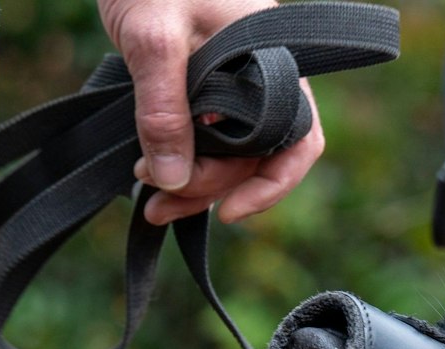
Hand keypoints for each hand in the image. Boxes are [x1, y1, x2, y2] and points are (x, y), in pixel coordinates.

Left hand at [97, 0, 326, 225]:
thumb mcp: (153, 39)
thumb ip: (163, 108)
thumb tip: (172, 179)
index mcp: (272, 61)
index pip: (298, 139)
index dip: (272, 185)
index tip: (228, 212)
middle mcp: (261, 77)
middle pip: (252, 157)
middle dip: (208, 187)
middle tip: (155, 202)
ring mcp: (232, 83)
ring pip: (226, 152)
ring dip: (189, 181)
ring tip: (146, 196)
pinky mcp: (203, 85)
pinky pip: (204, 136)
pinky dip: (180, 158)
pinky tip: (150, 170)